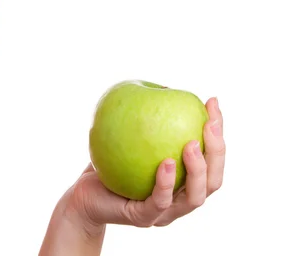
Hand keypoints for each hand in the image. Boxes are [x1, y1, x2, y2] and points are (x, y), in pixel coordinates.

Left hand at [64, 97, 224, 237]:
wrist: (84, 194)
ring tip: (191, 144)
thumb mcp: (130, 134)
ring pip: (193, 198)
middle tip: (209, 125)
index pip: (211, 158)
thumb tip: (162, 84)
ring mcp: (164, 213)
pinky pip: (158, 202)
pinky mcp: (143, 218)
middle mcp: (180, 199)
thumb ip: (147, 116)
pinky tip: (166, 162)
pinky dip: (165, 182)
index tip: (211, 103)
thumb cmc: (111, 160)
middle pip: (212, 181)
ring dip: (197, 170)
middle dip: (216, 152)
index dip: (217, 131)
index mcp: (184, 180)